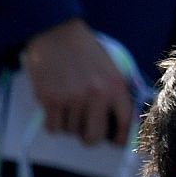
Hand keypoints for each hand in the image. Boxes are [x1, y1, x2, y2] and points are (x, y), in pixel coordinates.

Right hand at [21, 18, 135, 145]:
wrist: (57, 34)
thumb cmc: (85, 51)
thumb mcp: (110, 69)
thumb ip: (115, 93)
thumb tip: (117, 122)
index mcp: (116, 87)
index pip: (125, 122)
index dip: (120, 137)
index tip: (114, 142)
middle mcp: (96, 96)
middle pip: (93, 137)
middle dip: (89, 137)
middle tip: (85, 128)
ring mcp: (72, 99)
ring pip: (71, 132)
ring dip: (69, 125)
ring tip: (69, 105)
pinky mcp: (50, 101)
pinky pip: (53, 128)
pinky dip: (54, 123)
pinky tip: (56, 108)